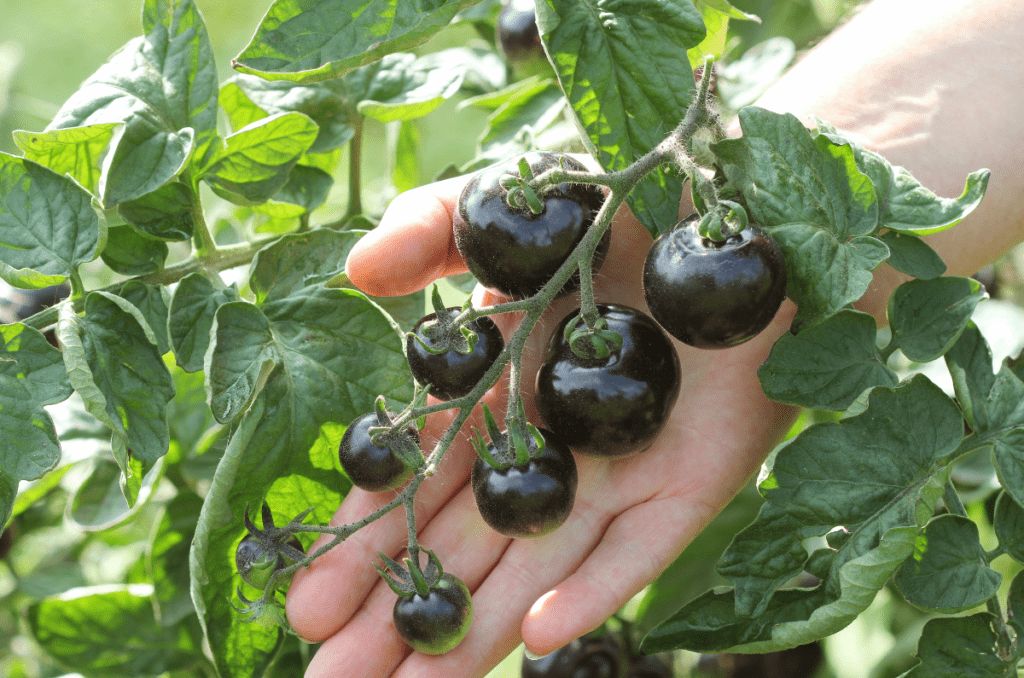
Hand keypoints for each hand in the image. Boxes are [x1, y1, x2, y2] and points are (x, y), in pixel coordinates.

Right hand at [285, 175, 798, 676]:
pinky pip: (638, 548)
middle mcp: (547, 449)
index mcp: (493, 395)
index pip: (416, 485)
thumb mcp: (507, 205)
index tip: (308, 605)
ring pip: (536, 569)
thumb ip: (428, 230)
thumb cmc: (615, 202)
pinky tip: (542, 638)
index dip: (366, 544)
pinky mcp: (690, 483)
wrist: (740, 210)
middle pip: (463, 547)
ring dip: (476, 630)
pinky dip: (593, 592)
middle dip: (398, 616)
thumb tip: (356, 272)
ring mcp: (616, 474)